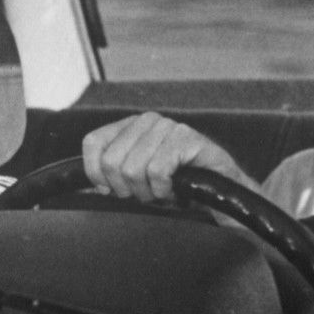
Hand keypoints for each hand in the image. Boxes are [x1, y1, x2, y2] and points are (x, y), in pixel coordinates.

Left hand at [81, 112, 256, 202]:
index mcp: (129, 126)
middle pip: (111, 161)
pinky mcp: (186, 138)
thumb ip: (111, 176)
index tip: (109, 190)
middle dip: (126, 188)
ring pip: (133, 169)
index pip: (93, 142)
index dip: (95, 172)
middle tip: (145, 193)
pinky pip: (158, 171)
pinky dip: (164, 189)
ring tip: (162, 191)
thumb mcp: (137, 179)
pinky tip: (174, 188)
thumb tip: (93, 185)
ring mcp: (167, 127)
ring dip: (147, 191)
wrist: (221, 191)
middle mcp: (147, 121)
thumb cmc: (177, 185)